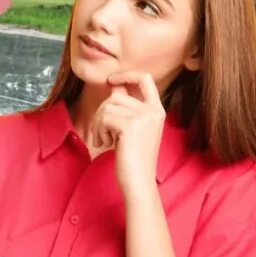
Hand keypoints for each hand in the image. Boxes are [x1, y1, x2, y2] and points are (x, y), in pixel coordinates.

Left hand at [89, 71, 165, 197]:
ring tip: (103, 140)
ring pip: (107, 107)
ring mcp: (143, 117)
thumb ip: (126, 109)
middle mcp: (153, 111)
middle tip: (101, 134)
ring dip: (98, 124)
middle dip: (101, 114)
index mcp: (157, 110)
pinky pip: (104, 118)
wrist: (139, 182)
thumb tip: (114, 88)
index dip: (126, 75)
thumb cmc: (133, 159)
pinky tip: (105, 144)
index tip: (111, 80)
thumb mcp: (133, 129)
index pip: (145, 78)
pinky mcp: (130, 126)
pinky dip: (99, 131)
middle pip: (116, 97)